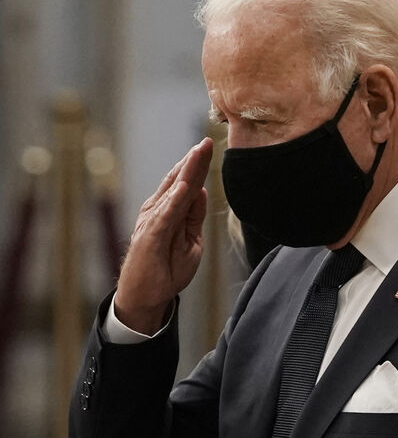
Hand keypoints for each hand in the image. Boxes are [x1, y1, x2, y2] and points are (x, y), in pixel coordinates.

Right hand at [114, 138, 212, 334]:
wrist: (147, 296)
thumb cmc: (167, 268)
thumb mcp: (190, 240)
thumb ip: (194, 216)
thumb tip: (201, 190)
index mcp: (170, 211)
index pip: (187, 184)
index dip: (198, 165)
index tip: (210, 146)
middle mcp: (159, 211)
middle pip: (180, 181)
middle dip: (194, 161)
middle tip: (207, 141)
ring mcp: (153, 222)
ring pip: (173, 192)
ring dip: (186, 172)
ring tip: (198, 153)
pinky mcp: (149, 237)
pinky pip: (165, 216)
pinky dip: (174, 201)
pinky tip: (185, 186)